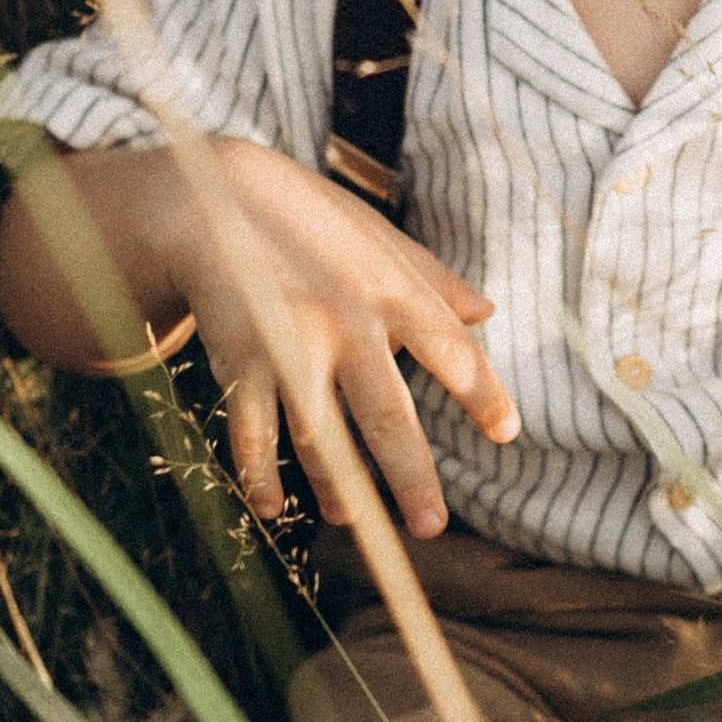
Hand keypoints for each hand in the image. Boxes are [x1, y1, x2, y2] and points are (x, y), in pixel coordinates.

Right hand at [150, 138, 517, 538]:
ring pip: (319, 437)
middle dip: (411, 478)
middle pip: (387, 417)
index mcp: (393, 291)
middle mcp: (349, 321)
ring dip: (336, 487)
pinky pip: (253, 431)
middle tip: (431, 527)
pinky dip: (259, 474)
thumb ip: (432, 280)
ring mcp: (292, 342)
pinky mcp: (240, 357)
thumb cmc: (308, 220)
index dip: (483, 393)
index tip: (508, 434)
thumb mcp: (377, 239)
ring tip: (351, 519)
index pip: (452, 352)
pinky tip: (269, 507)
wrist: (213, 194)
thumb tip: (488, 313)